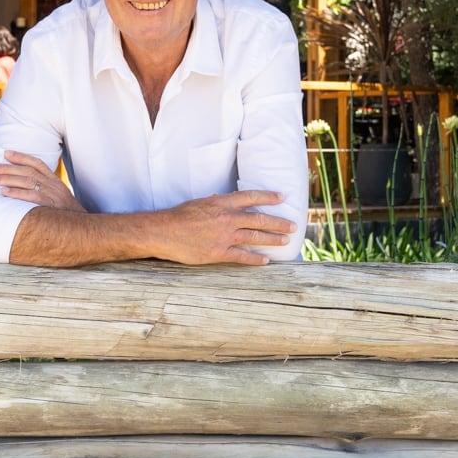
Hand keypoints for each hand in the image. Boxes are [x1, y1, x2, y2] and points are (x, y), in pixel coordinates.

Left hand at [0, 150, 83, 213]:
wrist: (83, 227)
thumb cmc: (67, 215)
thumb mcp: (59, 198)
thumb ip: (45, 191)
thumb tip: (25, 188)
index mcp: (55, 181)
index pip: (37, 163)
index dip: (21, 157)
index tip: (6, 153)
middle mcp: (54, 185)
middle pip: (28, 171)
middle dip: (8, 168)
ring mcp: (53, 195)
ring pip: (27, 181)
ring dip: (8, 179)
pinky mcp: (50, 206)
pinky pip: (31, 197)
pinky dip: (16, 193)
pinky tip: (4, 192)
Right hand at [151, 191, 293, 265]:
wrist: (163, 232)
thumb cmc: (179, 216)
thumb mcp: (199, 203)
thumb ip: (216, 203)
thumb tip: (225, 201)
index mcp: (222, 203)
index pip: (251, 197)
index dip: (268, 197)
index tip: (282, 198)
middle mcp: (227, 218)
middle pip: (259, 219)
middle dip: (279, 222)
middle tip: (293, 225)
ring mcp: (224, 236)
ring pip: (255, 237)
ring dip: (273, 239)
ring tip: (285, 241)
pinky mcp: (218, 253)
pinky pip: (242, 256)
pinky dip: (255, 259)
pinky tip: (265, 261)